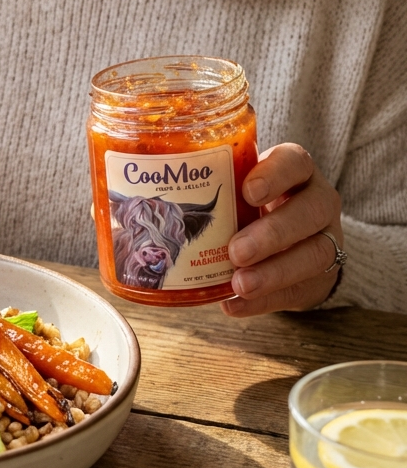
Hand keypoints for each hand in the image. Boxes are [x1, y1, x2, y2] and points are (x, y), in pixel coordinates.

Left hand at [221, 144, 342, 316]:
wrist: (294, 239)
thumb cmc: (254, 203)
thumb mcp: (239, 184)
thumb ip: (209, 185)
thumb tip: (140, 192)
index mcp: (296, 170)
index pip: (295, 162)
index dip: (275, 175)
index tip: (247, 191)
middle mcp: (317, 201)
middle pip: (310, 211)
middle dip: (272, 233)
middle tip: (236, 251)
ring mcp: (326, 239)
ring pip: (315, 254)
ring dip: (274, 273)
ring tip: (239, 284)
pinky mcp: (321, 277)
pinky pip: (299, 291)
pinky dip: (264, 302)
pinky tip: (234, 305)